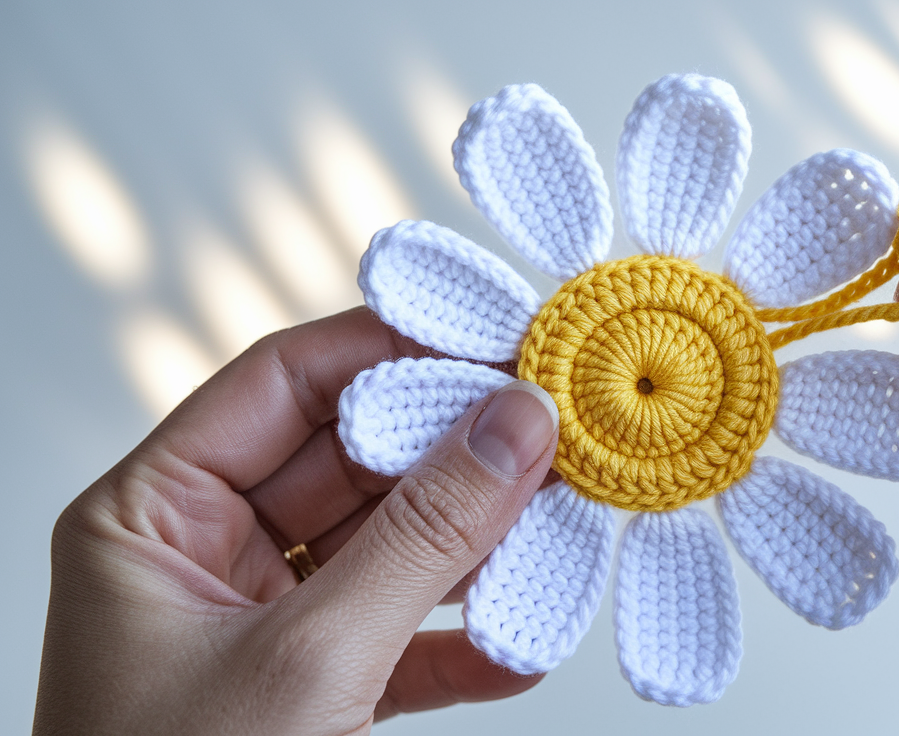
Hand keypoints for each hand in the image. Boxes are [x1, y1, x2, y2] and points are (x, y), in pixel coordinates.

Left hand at [34, 308, 558, 734]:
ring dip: (480, 544)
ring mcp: (266, 624)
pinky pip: (405, 636)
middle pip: (353, 462)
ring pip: (392, 546)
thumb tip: (515, 425)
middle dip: (456, 451)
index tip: (494, 339)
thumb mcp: (305, 661)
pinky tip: (524, 637)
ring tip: (565, 521)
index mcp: (151, 517)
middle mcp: (206, 555)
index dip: (392, 351)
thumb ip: (422, 539)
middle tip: (553, 428)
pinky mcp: (318, 690)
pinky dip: (468, 639)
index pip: (285, 386)